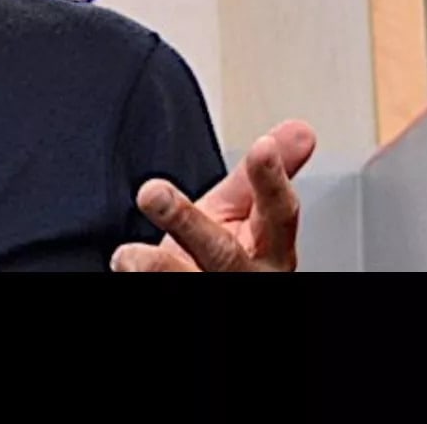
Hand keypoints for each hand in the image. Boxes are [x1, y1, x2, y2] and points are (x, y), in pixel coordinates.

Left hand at [110, 119, 316, 271]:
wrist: (206, 291)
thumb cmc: (226, 255)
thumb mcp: (246, 212)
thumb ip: (261, 175)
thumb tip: (301, 129)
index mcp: (271, 248)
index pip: (278, 213)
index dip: (271, 181)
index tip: (262, 146)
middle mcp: (246, 275)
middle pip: (223, 253)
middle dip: (188, 222)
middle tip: (152, 193)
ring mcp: (213, 291)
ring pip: (187, 280)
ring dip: (156, 266)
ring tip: (128, 253)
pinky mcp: (187, 298)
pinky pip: (158, 290)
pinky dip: (138, 278)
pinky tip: (125, 264)